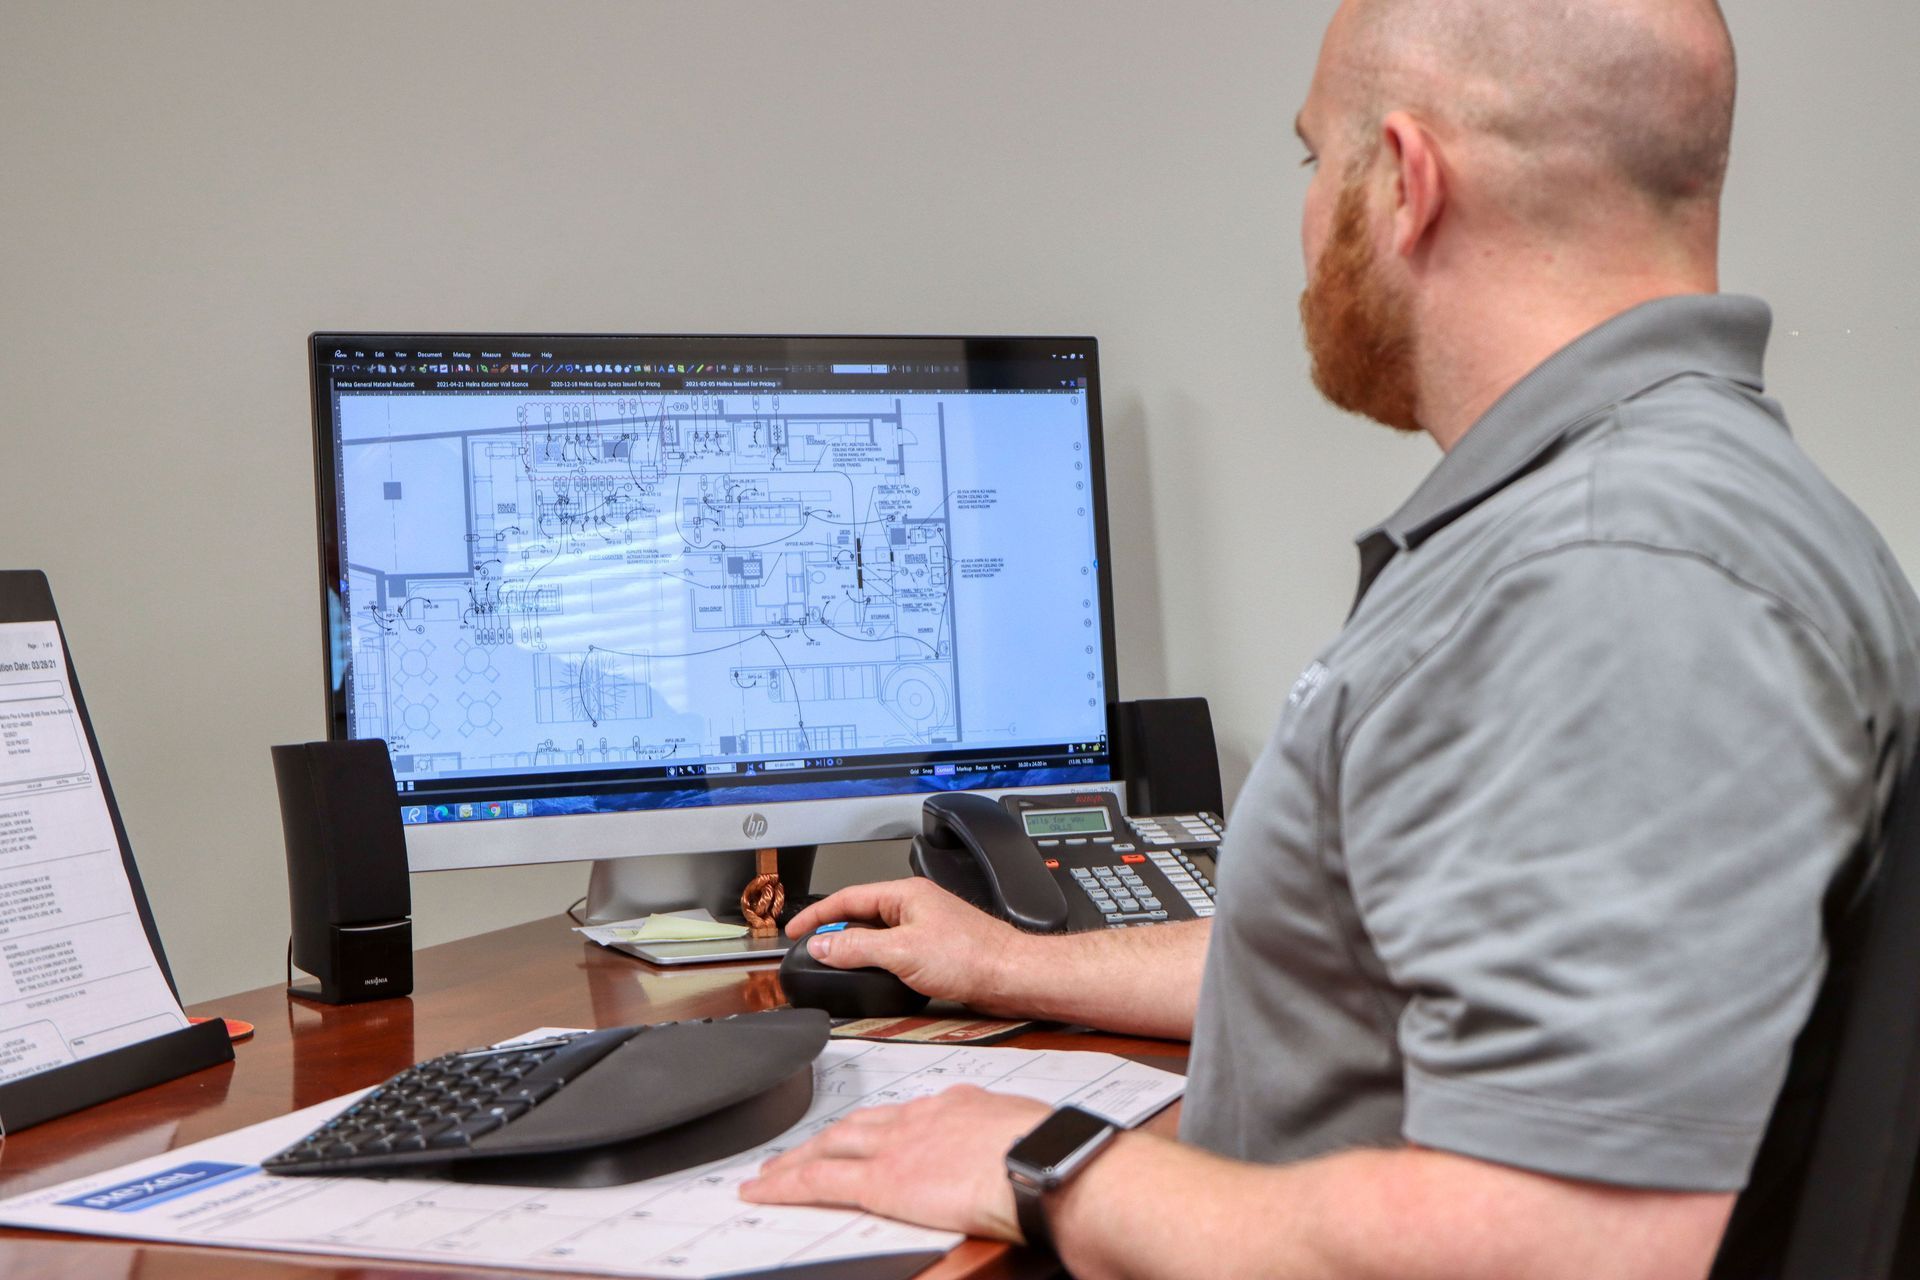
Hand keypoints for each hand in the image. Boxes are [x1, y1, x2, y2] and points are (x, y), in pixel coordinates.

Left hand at [739, 1085, 1047, 1240]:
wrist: (1050, 1162)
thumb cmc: (1055, 1155)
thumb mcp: (1030, 1134)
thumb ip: (1011, 1144)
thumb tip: (1026, 1160)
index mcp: (958, 1105)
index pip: (905, 1113)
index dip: (880, 1125)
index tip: (871, 1134)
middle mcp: (920, 1117)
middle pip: (857, 1124)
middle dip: (826, 1136)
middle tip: (800, 1148)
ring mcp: (898, 1146)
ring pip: (829, 1146)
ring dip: (796, 1158)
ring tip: (772, 1170)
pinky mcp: (883, 1181)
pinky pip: (819, 1180)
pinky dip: (785, 1184)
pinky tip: (762, 1190)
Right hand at [786, 879, 1035, 1013]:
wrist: (1010, 976)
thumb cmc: (972, 956)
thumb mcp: (902, 951)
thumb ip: (857, 948)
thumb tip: (822, 944)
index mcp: (905, 894)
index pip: (848, 897)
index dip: (817, 913)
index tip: (794, 928)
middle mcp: (915, 907)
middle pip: (861, 915)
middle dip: (833, 932)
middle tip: (810, 951)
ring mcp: (925, 928)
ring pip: (877, 935)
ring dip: (854, 949)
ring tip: (835, 966)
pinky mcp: (934, 951)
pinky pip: (893, 951)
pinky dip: (875, 962)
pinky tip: (872, 977)